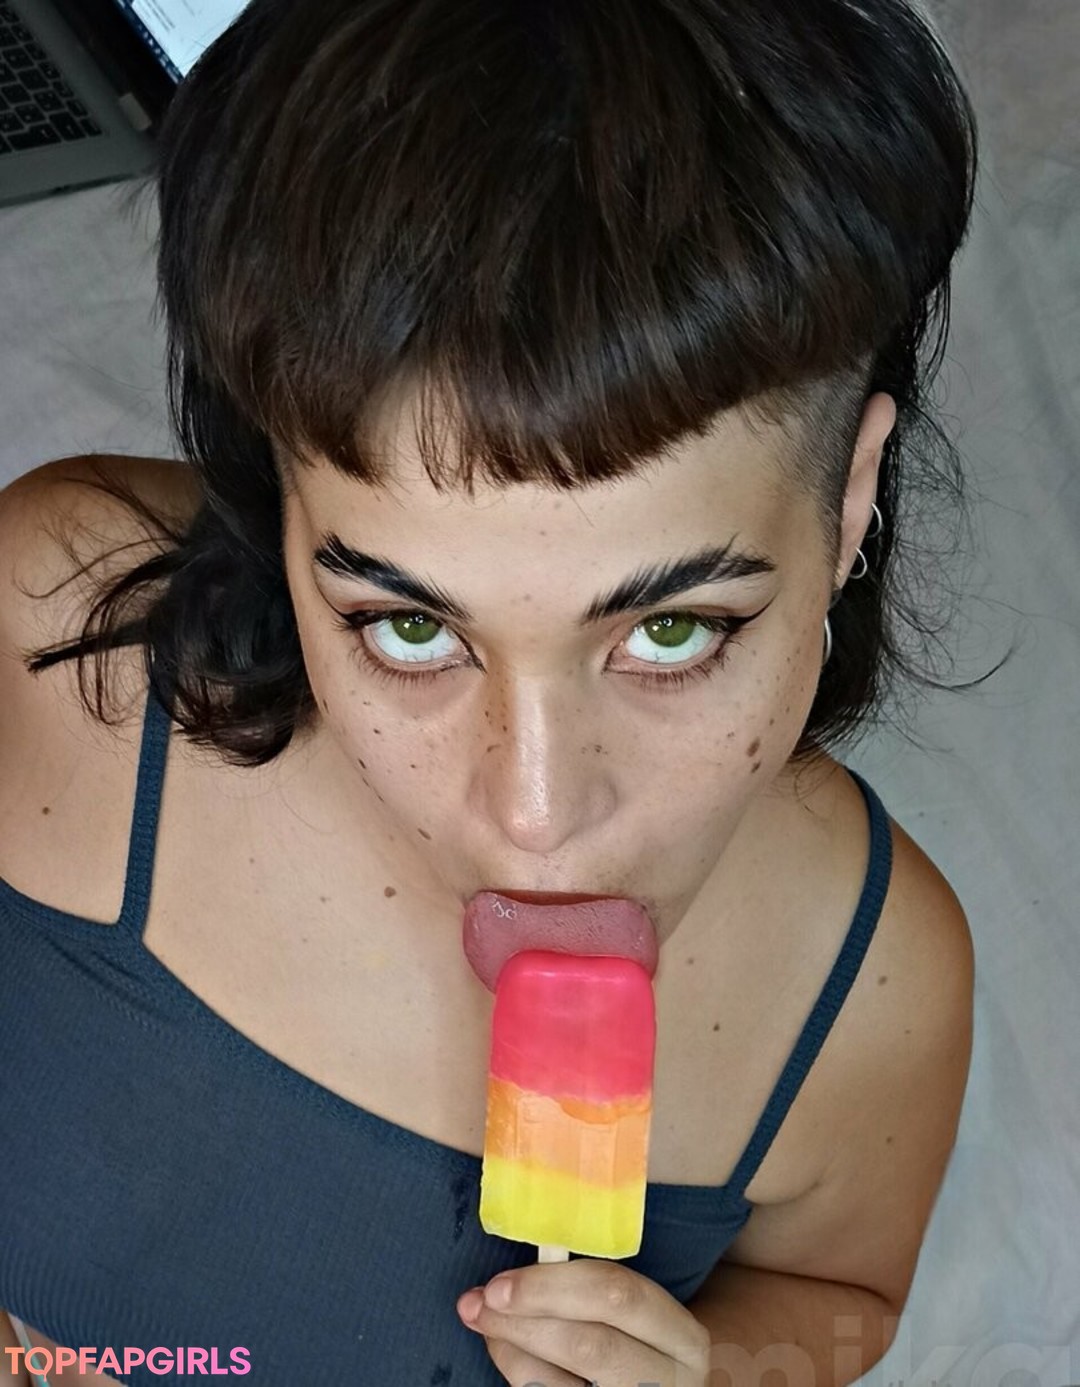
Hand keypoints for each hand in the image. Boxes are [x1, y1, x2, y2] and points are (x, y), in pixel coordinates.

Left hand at [457, 1258, 710, 1385]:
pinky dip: (521, 1377)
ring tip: (485, 1328)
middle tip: (477, 1305)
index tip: (499, 1283)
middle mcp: (672, 1382)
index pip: (618, 1295)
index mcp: (683, 1336)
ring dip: (512, 1353)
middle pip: (590, 1346)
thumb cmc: (642, 1340)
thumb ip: (593, 1289)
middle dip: (524, 1321)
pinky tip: (507, 1355)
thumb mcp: (640, 1314)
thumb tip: (513, 1278)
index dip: (552, 1286)